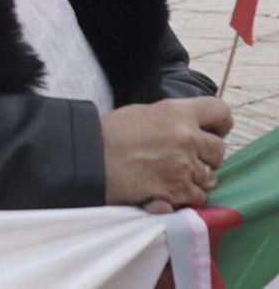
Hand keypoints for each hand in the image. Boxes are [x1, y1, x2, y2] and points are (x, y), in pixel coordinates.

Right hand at [101, 97, 230, 207]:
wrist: (88, 159)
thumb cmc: (110, 134)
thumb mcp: (143, 112)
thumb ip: (173, 119)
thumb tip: (192, 129)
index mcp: (176, 112)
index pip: (220, 112)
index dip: (218, 124)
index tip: (210, 131)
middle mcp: (186, 137)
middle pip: (219, 150)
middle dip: (205, 156)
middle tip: (184, 158)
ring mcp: (184, 166)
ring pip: (210, 177)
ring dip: (196, 178)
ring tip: (172, 175)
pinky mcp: (178, 191)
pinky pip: (198, 197)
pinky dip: (186, 196)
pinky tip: (166, 188)